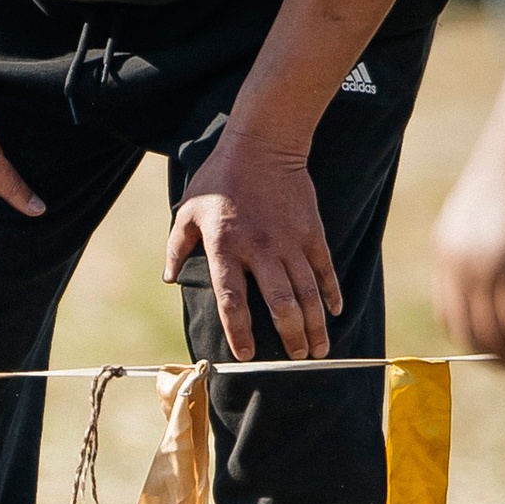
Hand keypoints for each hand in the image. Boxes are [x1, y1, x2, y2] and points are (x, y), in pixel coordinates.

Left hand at [164, 132, 339, 360]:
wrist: (262, 144)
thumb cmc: (219, 178)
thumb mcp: (187, 210)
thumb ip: (177, 247)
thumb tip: (169, 278)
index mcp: (225, 248)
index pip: (232, 301)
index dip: (239, 332)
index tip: (247, 355)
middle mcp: (260, 249)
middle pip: (280, 305)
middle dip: (291, 337)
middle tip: (297, 359)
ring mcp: (289, 241)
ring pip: (307, 293)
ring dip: (315, 325)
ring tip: (319, 349)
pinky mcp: (311, 231)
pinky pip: (324, 269)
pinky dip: (331, 292)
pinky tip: (335, 311)